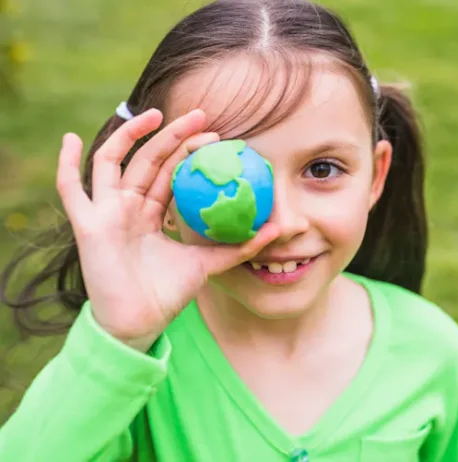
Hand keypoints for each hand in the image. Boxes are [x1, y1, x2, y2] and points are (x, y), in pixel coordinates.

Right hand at [56, 109, 277, 350]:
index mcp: (151, 211)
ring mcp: (106, 211)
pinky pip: (70, 189)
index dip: (189, 150)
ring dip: (131, 135)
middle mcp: (127, 205)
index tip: (216, 136)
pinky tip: (71, 138)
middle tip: (201, 115)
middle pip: (148, 159)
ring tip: (156, 114)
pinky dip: (66, 164)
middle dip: (173, 135)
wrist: (140, 322)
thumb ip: (239, 246)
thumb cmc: (168, 293)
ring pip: (114, 161)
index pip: (171, 170)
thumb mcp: (208, 263)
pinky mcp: (88, 224)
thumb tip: (278, 228)